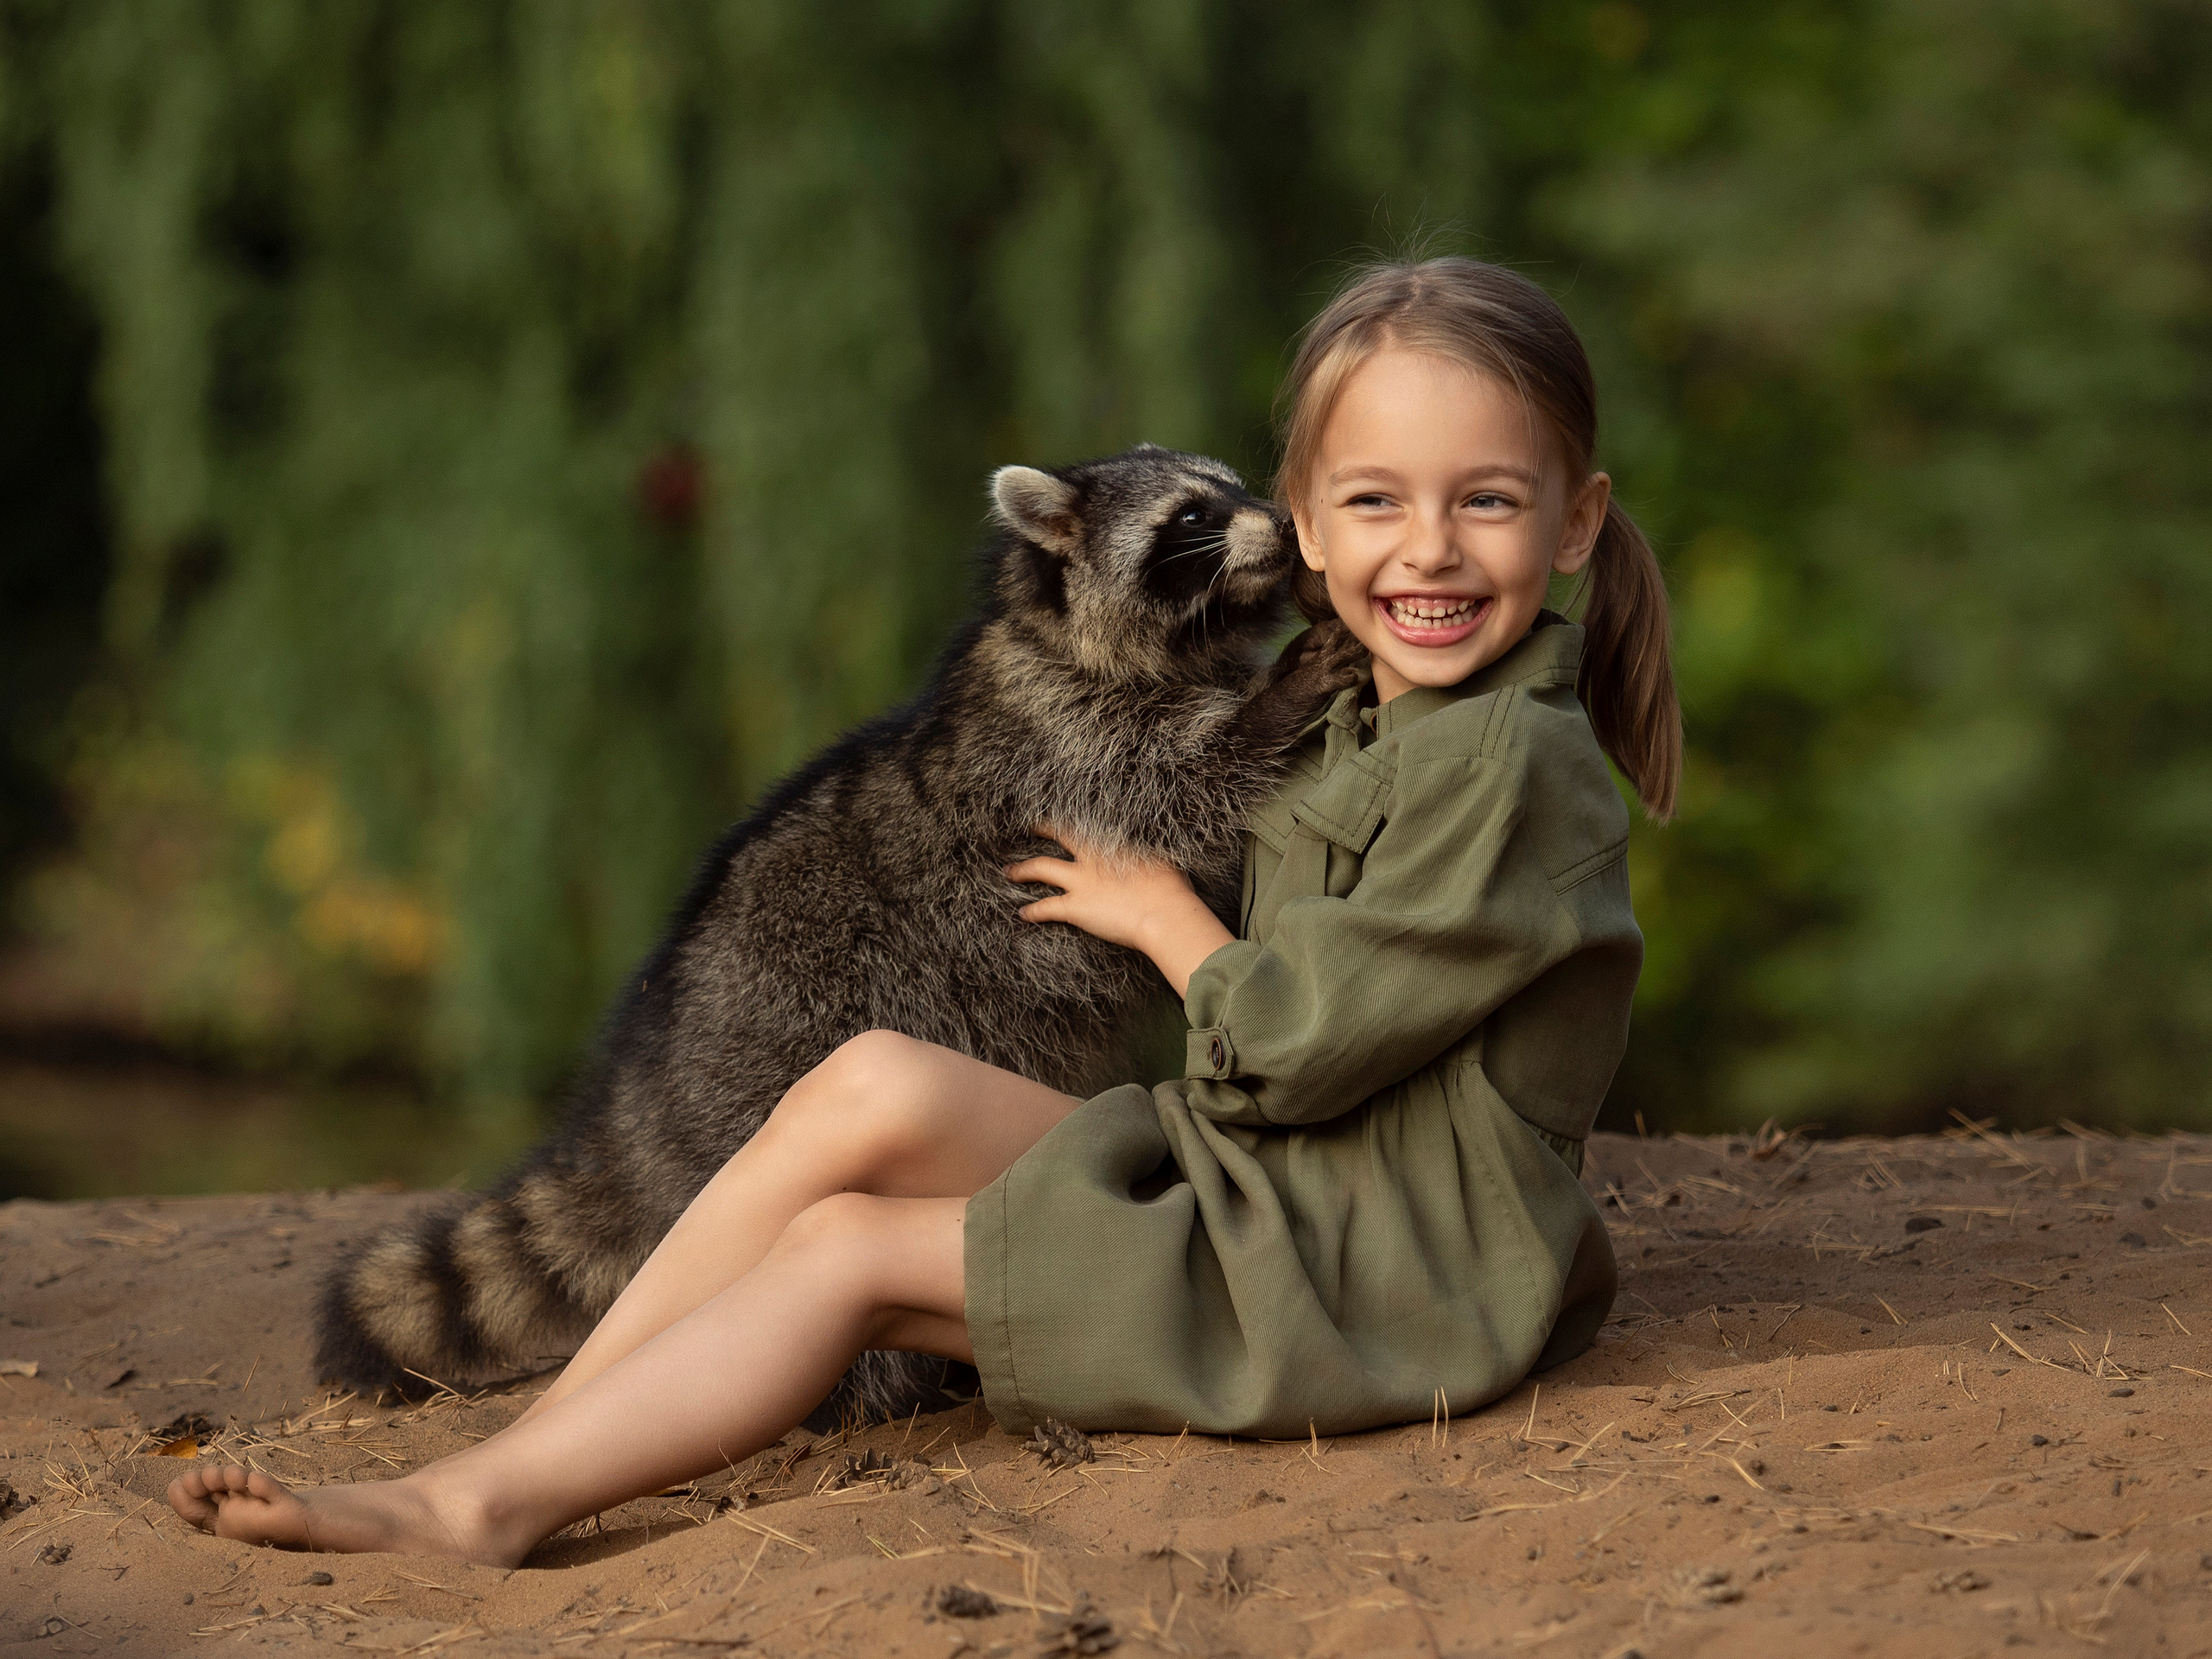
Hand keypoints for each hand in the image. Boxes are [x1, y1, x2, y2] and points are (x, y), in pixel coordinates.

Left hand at [1004, 825, 1233, 998]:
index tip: (1066, 811)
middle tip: (1029, 827)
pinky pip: (1045, 907)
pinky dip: (1032, 911)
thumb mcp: (1161, 858)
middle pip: (1059, 834)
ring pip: (1040, 868)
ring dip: (1022, 870)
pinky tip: (1022, 914)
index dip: (1073, 816)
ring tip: (1008, 872)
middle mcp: (1091, 856)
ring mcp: (1080, 881)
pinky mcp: (1075, 907)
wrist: (1164, 912)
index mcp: (1113, 842)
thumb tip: (1148, 849)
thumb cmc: (1171, 887)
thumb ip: (1146, 851)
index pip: (1087, 821)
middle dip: (1042, 829)